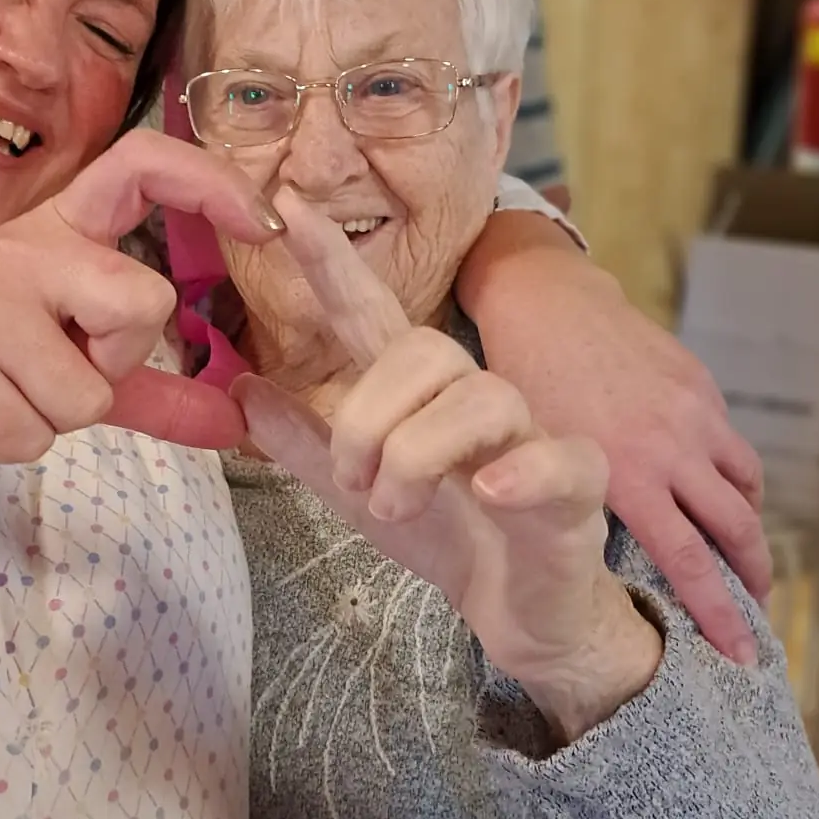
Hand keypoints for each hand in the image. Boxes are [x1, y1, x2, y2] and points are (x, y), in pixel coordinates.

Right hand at [0, 129, 284, 482]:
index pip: (142, 164)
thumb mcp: (73, 369)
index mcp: (58, 228)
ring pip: (88, 389)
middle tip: (67, 368)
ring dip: (57, 417)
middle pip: (142, 301)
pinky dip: (16, 443)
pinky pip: (34, 431)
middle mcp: (22, 246)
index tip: (266, 224)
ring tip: (9, 393)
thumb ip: (155, 390)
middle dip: (119, 362)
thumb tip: (237, 422)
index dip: (212, 181)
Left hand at [234, 191, 661, 741]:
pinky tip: (488, 491)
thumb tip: (243, 388)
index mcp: (419, 396)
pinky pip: (558, 459)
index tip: (289, 207)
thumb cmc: (448, 536)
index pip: (373, 313)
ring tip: (393, 508)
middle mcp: (477, 399)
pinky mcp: (575, 489)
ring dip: (417, 457)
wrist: (524, 611)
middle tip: (352, 482)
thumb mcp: (358, 493)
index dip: (333, 262)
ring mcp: (531, 437)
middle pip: (424, 351)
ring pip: (478, 400)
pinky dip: (519, 471)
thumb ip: (305, 445)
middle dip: (367, 417)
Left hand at [458, 214, 766, 663]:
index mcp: (626, 475)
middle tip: (757, 613)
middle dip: (752, 578)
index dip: (717, 613)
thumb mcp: (535, 454)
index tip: (737, 652)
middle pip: (734, 530)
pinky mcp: (699, 386)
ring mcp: (692, 414)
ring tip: (744, 558)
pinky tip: (718, 491)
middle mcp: (671, 448)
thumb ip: (569, 504)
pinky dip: (732, 476)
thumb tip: (588, 563)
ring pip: (743, 485)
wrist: (545, 304)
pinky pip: (730, 443)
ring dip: (748, 527)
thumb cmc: (521, 381)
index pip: (688, 562)